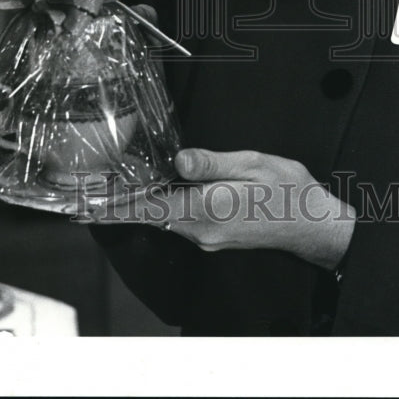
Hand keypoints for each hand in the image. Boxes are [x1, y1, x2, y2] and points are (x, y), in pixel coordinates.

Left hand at [92, 147, 355, 271]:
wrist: (314, 224)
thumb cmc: (289, 190)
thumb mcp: (253, 165)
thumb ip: (213, 164)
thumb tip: (180, 161)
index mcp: (208, 210)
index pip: (150, 208)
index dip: (116, 206)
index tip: (85, 206)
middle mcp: (202, 230)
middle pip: (151, 215)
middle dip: (121, 203)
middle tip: (88, 191)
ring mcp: (208, 237)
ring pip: (163, 218)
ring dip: (140, 204)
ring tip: (112, 188)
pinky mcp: (215, 236)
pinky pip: (179, 220)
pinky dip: (160, 206)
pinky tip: (154, 192)